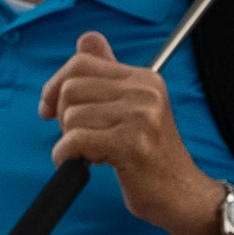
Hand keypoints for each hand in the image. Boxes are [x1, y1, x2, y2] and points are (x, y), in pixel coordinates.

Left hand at [38, 31, 219, 234]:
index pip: (82, 62)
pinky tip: (78, 163)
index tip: (52, 108)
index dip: (56, 84)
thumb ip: (109, 72)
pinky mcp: (131, 144)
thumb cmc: (151, 156)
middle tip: (78, 136)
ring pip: (71, 115)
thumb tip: (87, 39)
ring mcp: (140, 117)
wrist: (181, 195)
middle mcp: (145, 92)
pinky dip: (65, 155)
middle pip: (71, 87)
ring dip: (68, 140)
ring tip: (89, 152)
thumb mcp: (135, 106)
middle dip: (64, 116)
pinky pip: (75, 140)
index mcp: (144, 79)